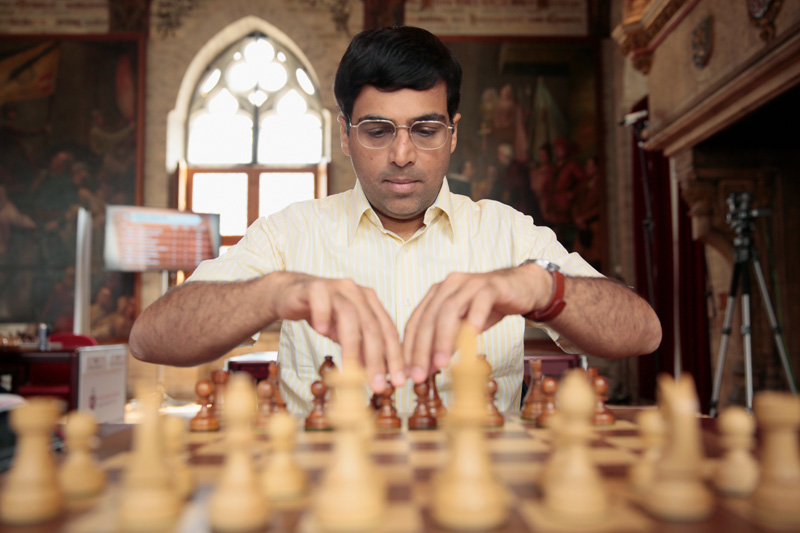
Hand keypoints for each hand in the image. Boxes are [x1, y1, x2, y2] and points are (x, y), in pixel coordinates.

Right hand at [267, 272, 404, 392]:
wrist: (290, 295)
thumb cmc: (322, 315)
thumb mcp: (345, 334)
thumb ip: (363, 349)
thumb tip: (381, 375)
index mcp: (370, 302)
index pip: (388, 330)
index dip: (396, 357)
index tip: (399, 381)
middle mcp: (357, 292)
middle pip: (372, 325)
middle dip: (377, 358)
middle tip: (378, 385)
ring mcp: (336, 287)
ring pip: (349, 315)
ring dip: (352, 345)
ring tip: (351, 369)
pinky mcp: (313, 286)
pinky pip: (320, 299)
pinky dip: (323, 314)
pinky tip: (322, 332)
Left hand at [402, 263, 551, 382]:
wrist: (519, 288)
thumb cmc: (487, 308)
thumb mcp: (462, 330)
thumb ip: (445, 345)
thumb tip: (426, 370)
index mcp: (436, 295)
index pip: (415, 322)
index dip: (408, 349)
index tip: (405, 374)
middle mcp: (448, 286)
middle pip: (428, 318)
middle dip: (421, 349)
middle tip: (418, 375)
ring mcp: (468, 283)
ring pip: (449, 310)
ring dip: (443, 338)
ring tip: (441, 363)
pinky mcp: (490, 285)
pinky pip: (480, 301)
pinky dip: (474, 318)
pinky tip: (471, 336)